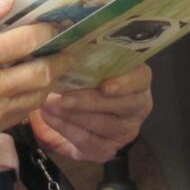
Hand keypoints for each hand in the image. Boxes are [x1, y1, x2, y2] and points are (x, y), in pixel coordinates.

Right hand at [0, 0, 69, 147]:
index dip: (48, 30)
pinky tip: (26, 83)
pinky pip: (20, 115)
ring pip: (36, 98)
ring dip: (48, 80)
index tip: (57, 23)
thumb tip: (11, 1)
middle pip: (42, 74)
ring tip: (51, 63)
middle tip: (67, 46)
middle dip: (60, 58)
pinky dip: (29, 98)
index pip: (28, 41)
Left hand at [29, 63, 152, 161]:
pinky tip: (49, 118)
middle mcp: (137, 107)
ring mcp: (124, 131)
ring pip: (104, 125)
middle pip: (122, 105)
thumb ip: (84, 56)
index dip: (125, 82)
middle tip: (63, 95)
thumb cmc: (82, 82)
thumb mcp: (86, 66)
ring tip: (48, 104)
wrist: (71, 118)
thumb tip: (64, 39)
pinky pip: (89, 142)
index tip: (105, 85)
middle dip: (90, 100)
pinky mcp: (108, 150)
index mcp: (137, 81)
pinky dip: (66, 129)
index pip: (141, 78)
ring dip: (74, 115)